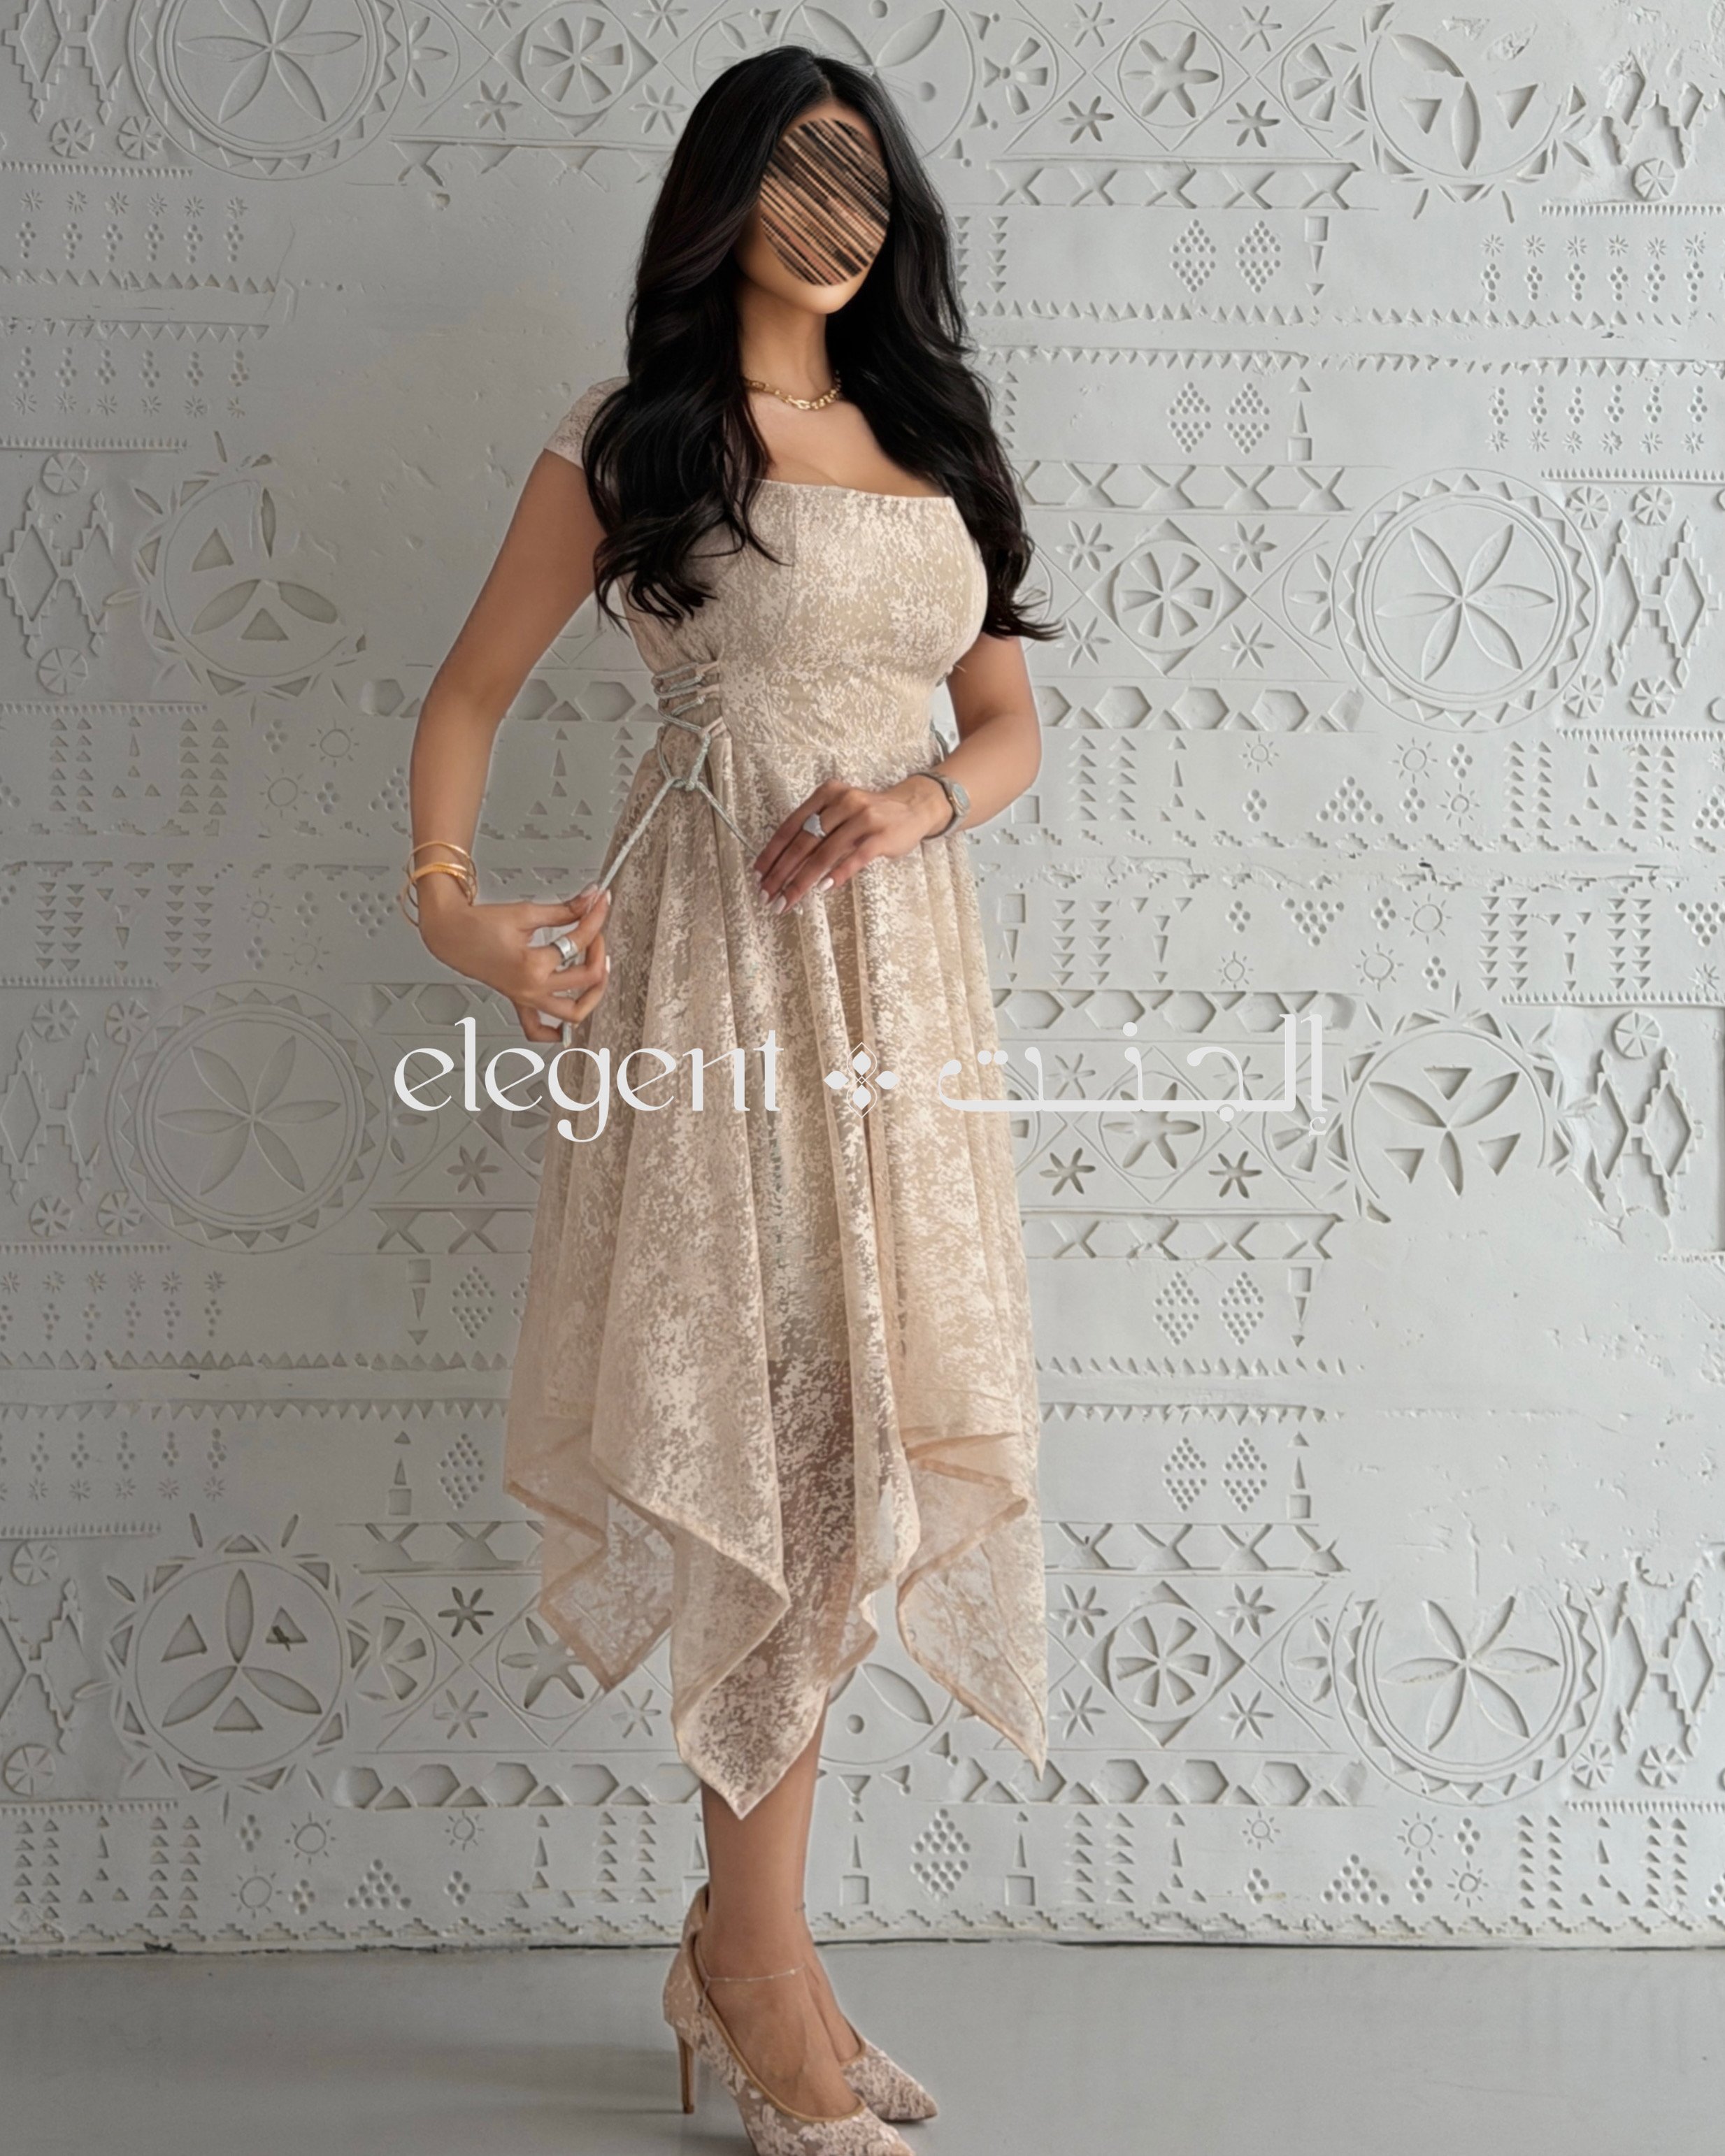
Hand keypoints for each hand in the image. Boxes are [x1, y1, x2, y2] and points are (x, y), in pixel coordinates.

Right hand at [416, 881, 609, 1043]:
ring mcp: (526, 999)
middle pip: (585, 980)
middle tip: (597, 934)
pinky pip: (538, 1029)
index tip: (600, 904)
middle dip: (599, 952)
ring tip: (598, 972)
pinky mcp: (519, 1001)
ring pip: (572, 1014)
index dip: (595, 919)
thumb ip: (563, 910)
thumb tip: (588, 901)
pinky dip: (556, 1031)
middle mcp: (531, 988)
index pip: (578, 942)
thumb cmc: (478, 926)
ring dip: (592, 996)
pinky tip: (568, 1023)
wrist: (452, 935)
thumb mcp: (526, 913)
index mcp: (533, 965)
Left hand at [753, 775, 948, 910]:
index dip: (772, 852)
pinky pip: (855, 858)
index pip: (791, 826)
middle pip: (804, 842)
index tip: (758, 875)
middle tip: (767, 894)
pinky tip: (822, 889)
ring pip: (824, 853)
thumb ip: (815, 829)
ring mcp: (863, 818)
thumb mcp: (839, 812)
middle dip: (781, 872)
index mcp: (826, 794)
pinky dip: (838, 874)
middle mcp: (842, 802)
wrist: (913, 807)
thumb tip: (782, 863)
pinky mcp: (881, 836)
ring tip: (788, 899)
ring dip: (803, 881)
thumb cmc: (870, 814)